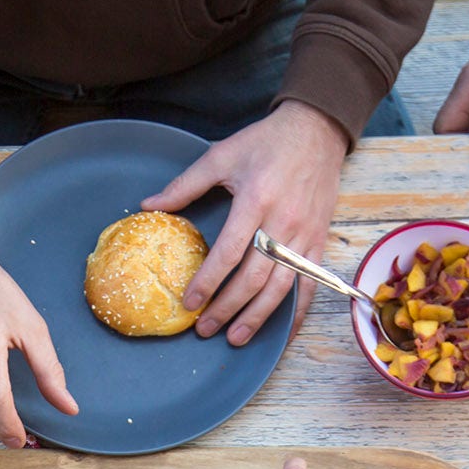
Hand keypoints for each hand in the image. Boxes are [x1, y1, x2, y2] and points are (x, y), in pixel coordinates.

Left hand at [143, 100, 346, 344]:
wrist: (317, 130)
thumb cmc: (266, 142)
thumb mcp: (222, 154)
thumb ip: (185, 184)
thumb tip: (149, 205)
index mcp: (255, 199)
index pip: (229, 251)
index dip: (208, 281)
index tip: (189, 303)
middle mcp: (282, 222)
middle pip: (253, 277)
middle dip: (227, 307)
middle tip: (205, 328)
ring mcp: (304, 235)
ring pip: (281, 286)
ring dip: (258, 317)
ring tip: (235, 337)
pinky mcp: (319, 241)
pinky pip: (310, 283)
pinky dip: (298, 311)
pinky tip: (283, 333)